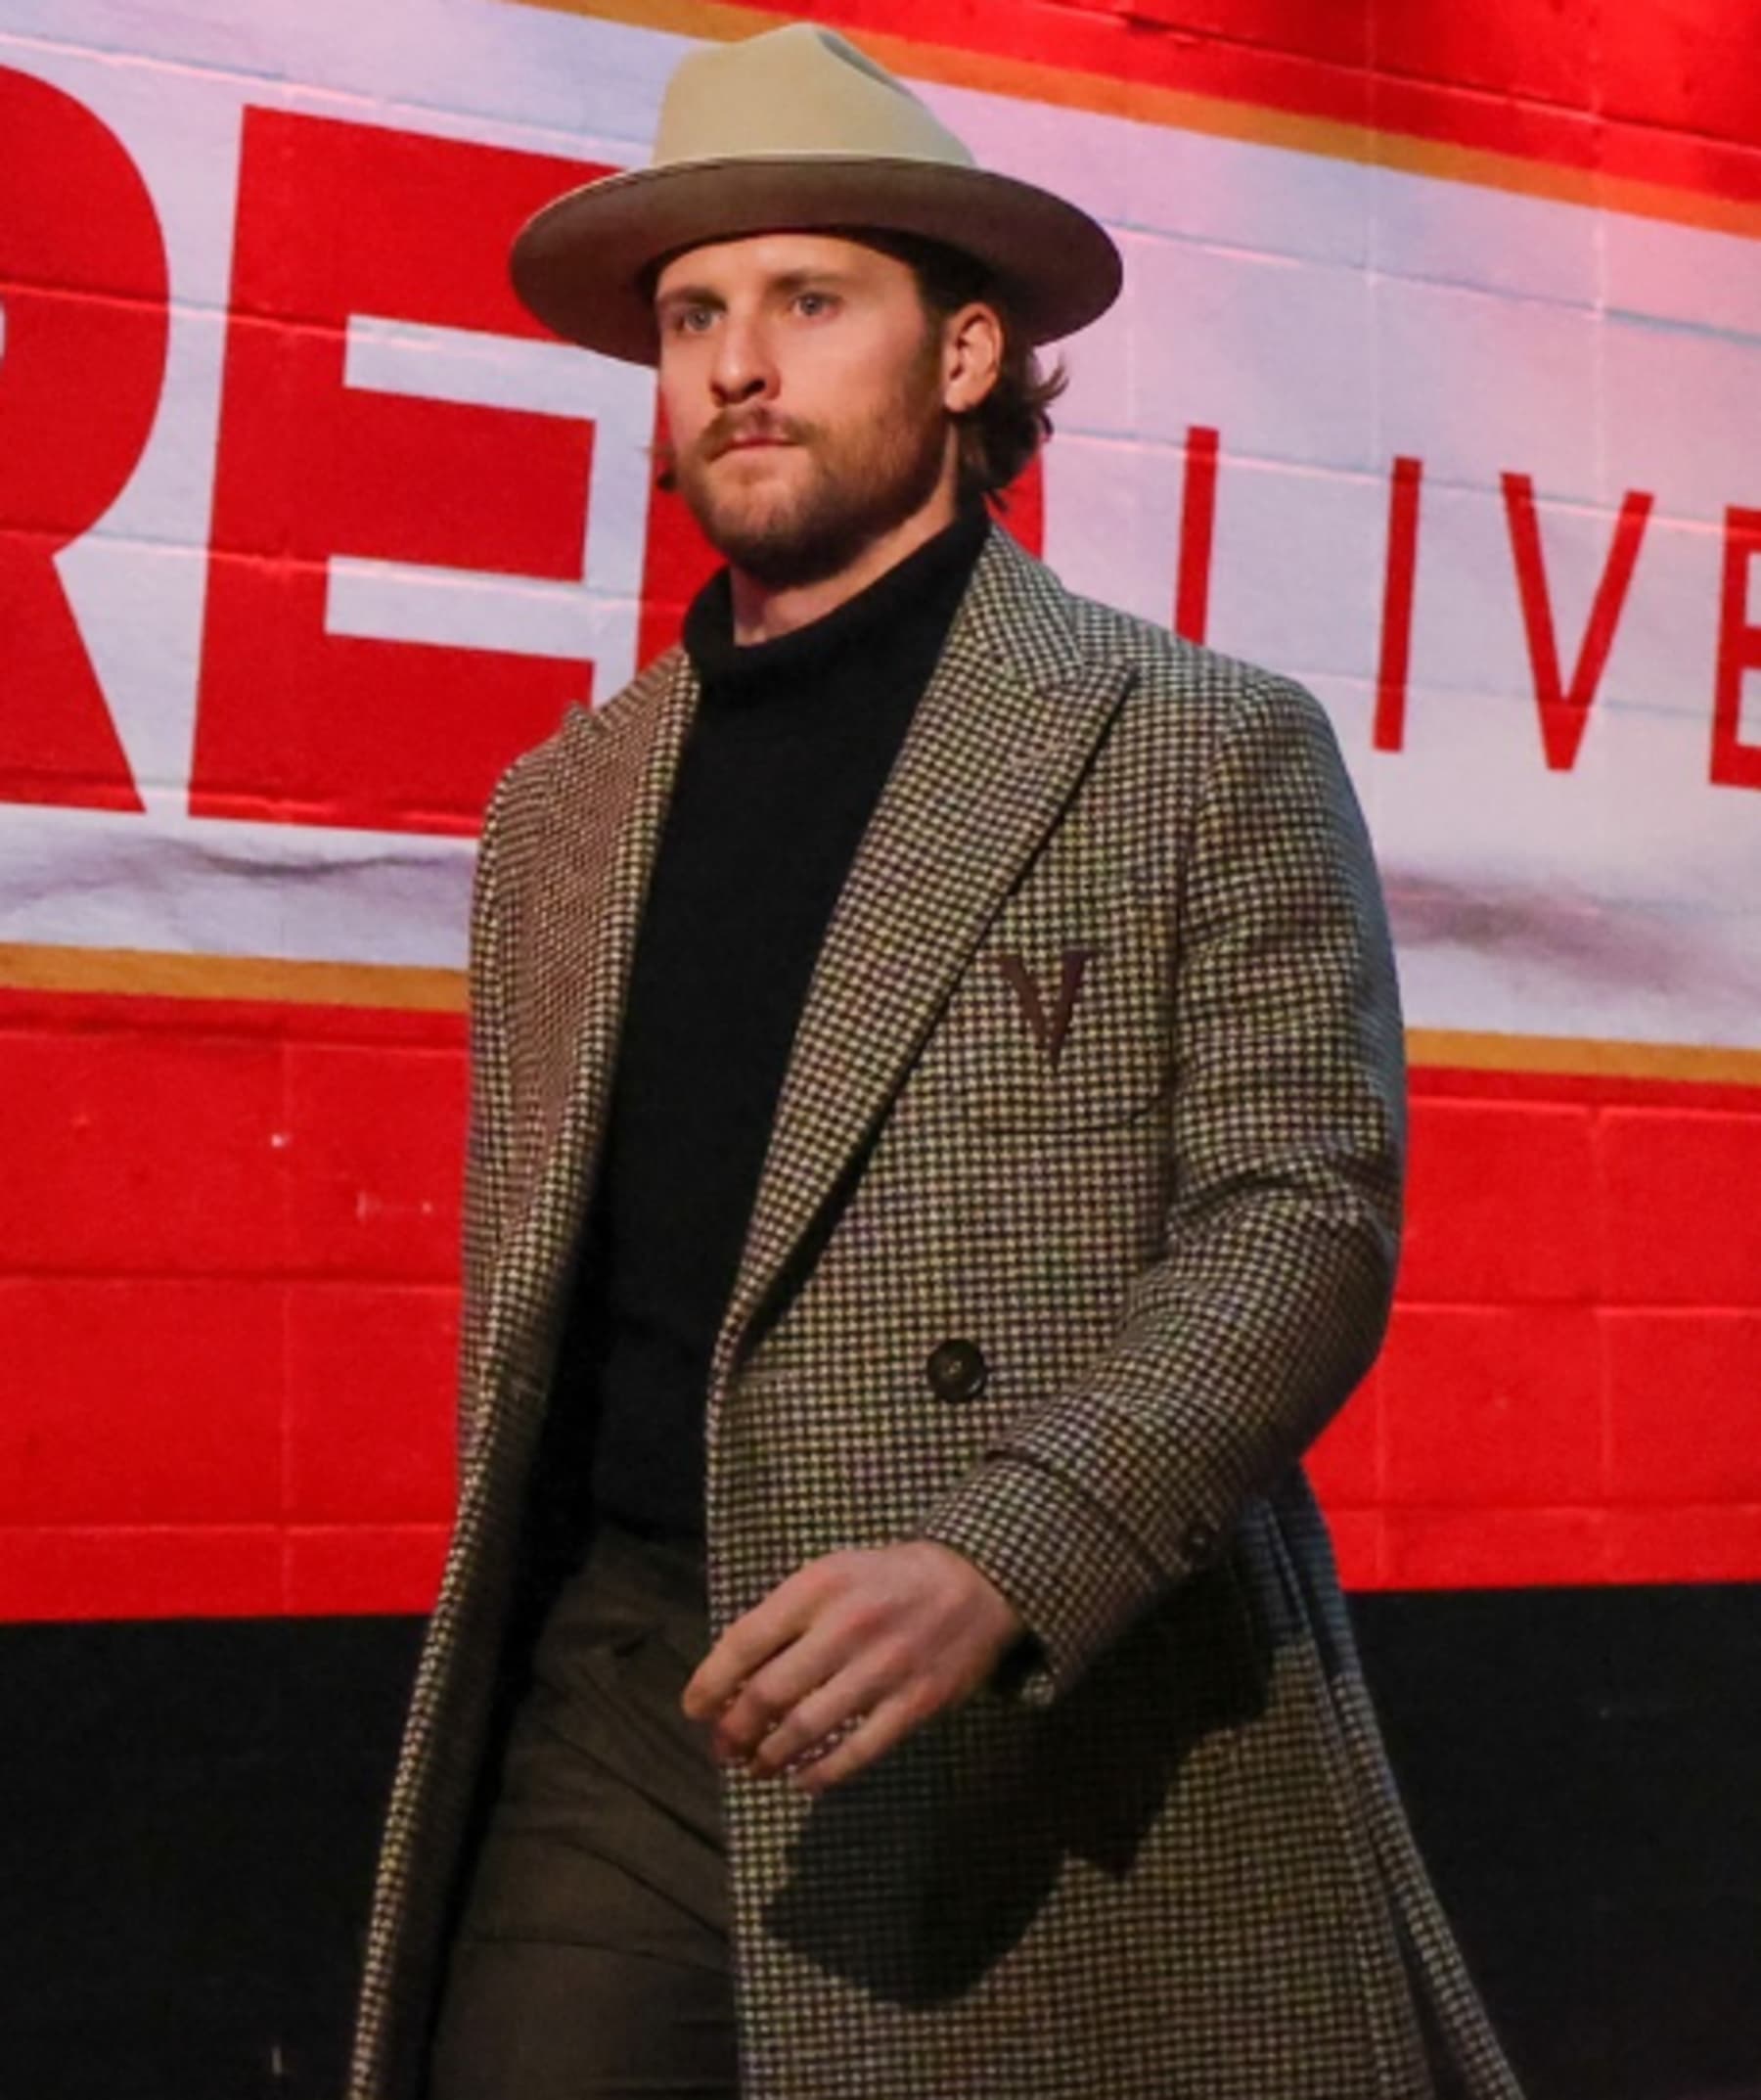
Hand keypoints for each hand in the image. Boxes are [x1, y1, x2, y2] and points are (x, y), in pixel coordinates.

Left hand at [679, 1540, 1026, 1794]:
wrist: (976, 1582)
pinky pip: (857, 1752)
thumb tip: (732, 1676)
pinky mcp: (915, 1703)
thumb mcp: (832, 1574)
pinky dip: (821, 1774)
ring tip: (755, 1767)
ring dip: (769, 1756)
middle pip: (769, 1693)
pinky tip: (802, 1780)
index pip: (745, 1641)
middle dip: (735, 1730)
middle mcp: (846, 1627)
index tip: (694, 1709)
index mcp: (818, 1587)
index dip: (710, 1683)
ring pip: (806, 1728)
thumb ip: (785, 1617)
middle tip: (724, 1748)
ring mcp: (883, 1668)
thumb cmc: (887, 1580)